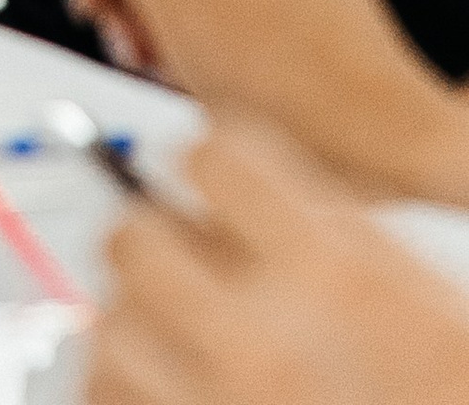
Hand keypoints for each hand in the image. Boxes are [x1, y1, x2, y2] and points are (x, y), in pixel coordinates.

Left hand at [89, 123, 468, 404]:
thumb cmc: (443, 391)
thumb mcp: (419, 295)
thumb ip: (331, 229)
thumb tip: (243, 186)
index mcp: (333, 280)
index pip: (207, 158)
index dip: (210, 159)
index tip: (211, 173)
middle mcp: (263, 343)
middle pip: (135, 235)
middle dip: (157, 234)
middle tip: (184, 252)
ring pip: (111, 322)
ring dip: (138, 318)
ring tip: (179, 331)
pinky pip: (105, 395)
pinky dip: (125, 383)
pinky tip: (169, 384)